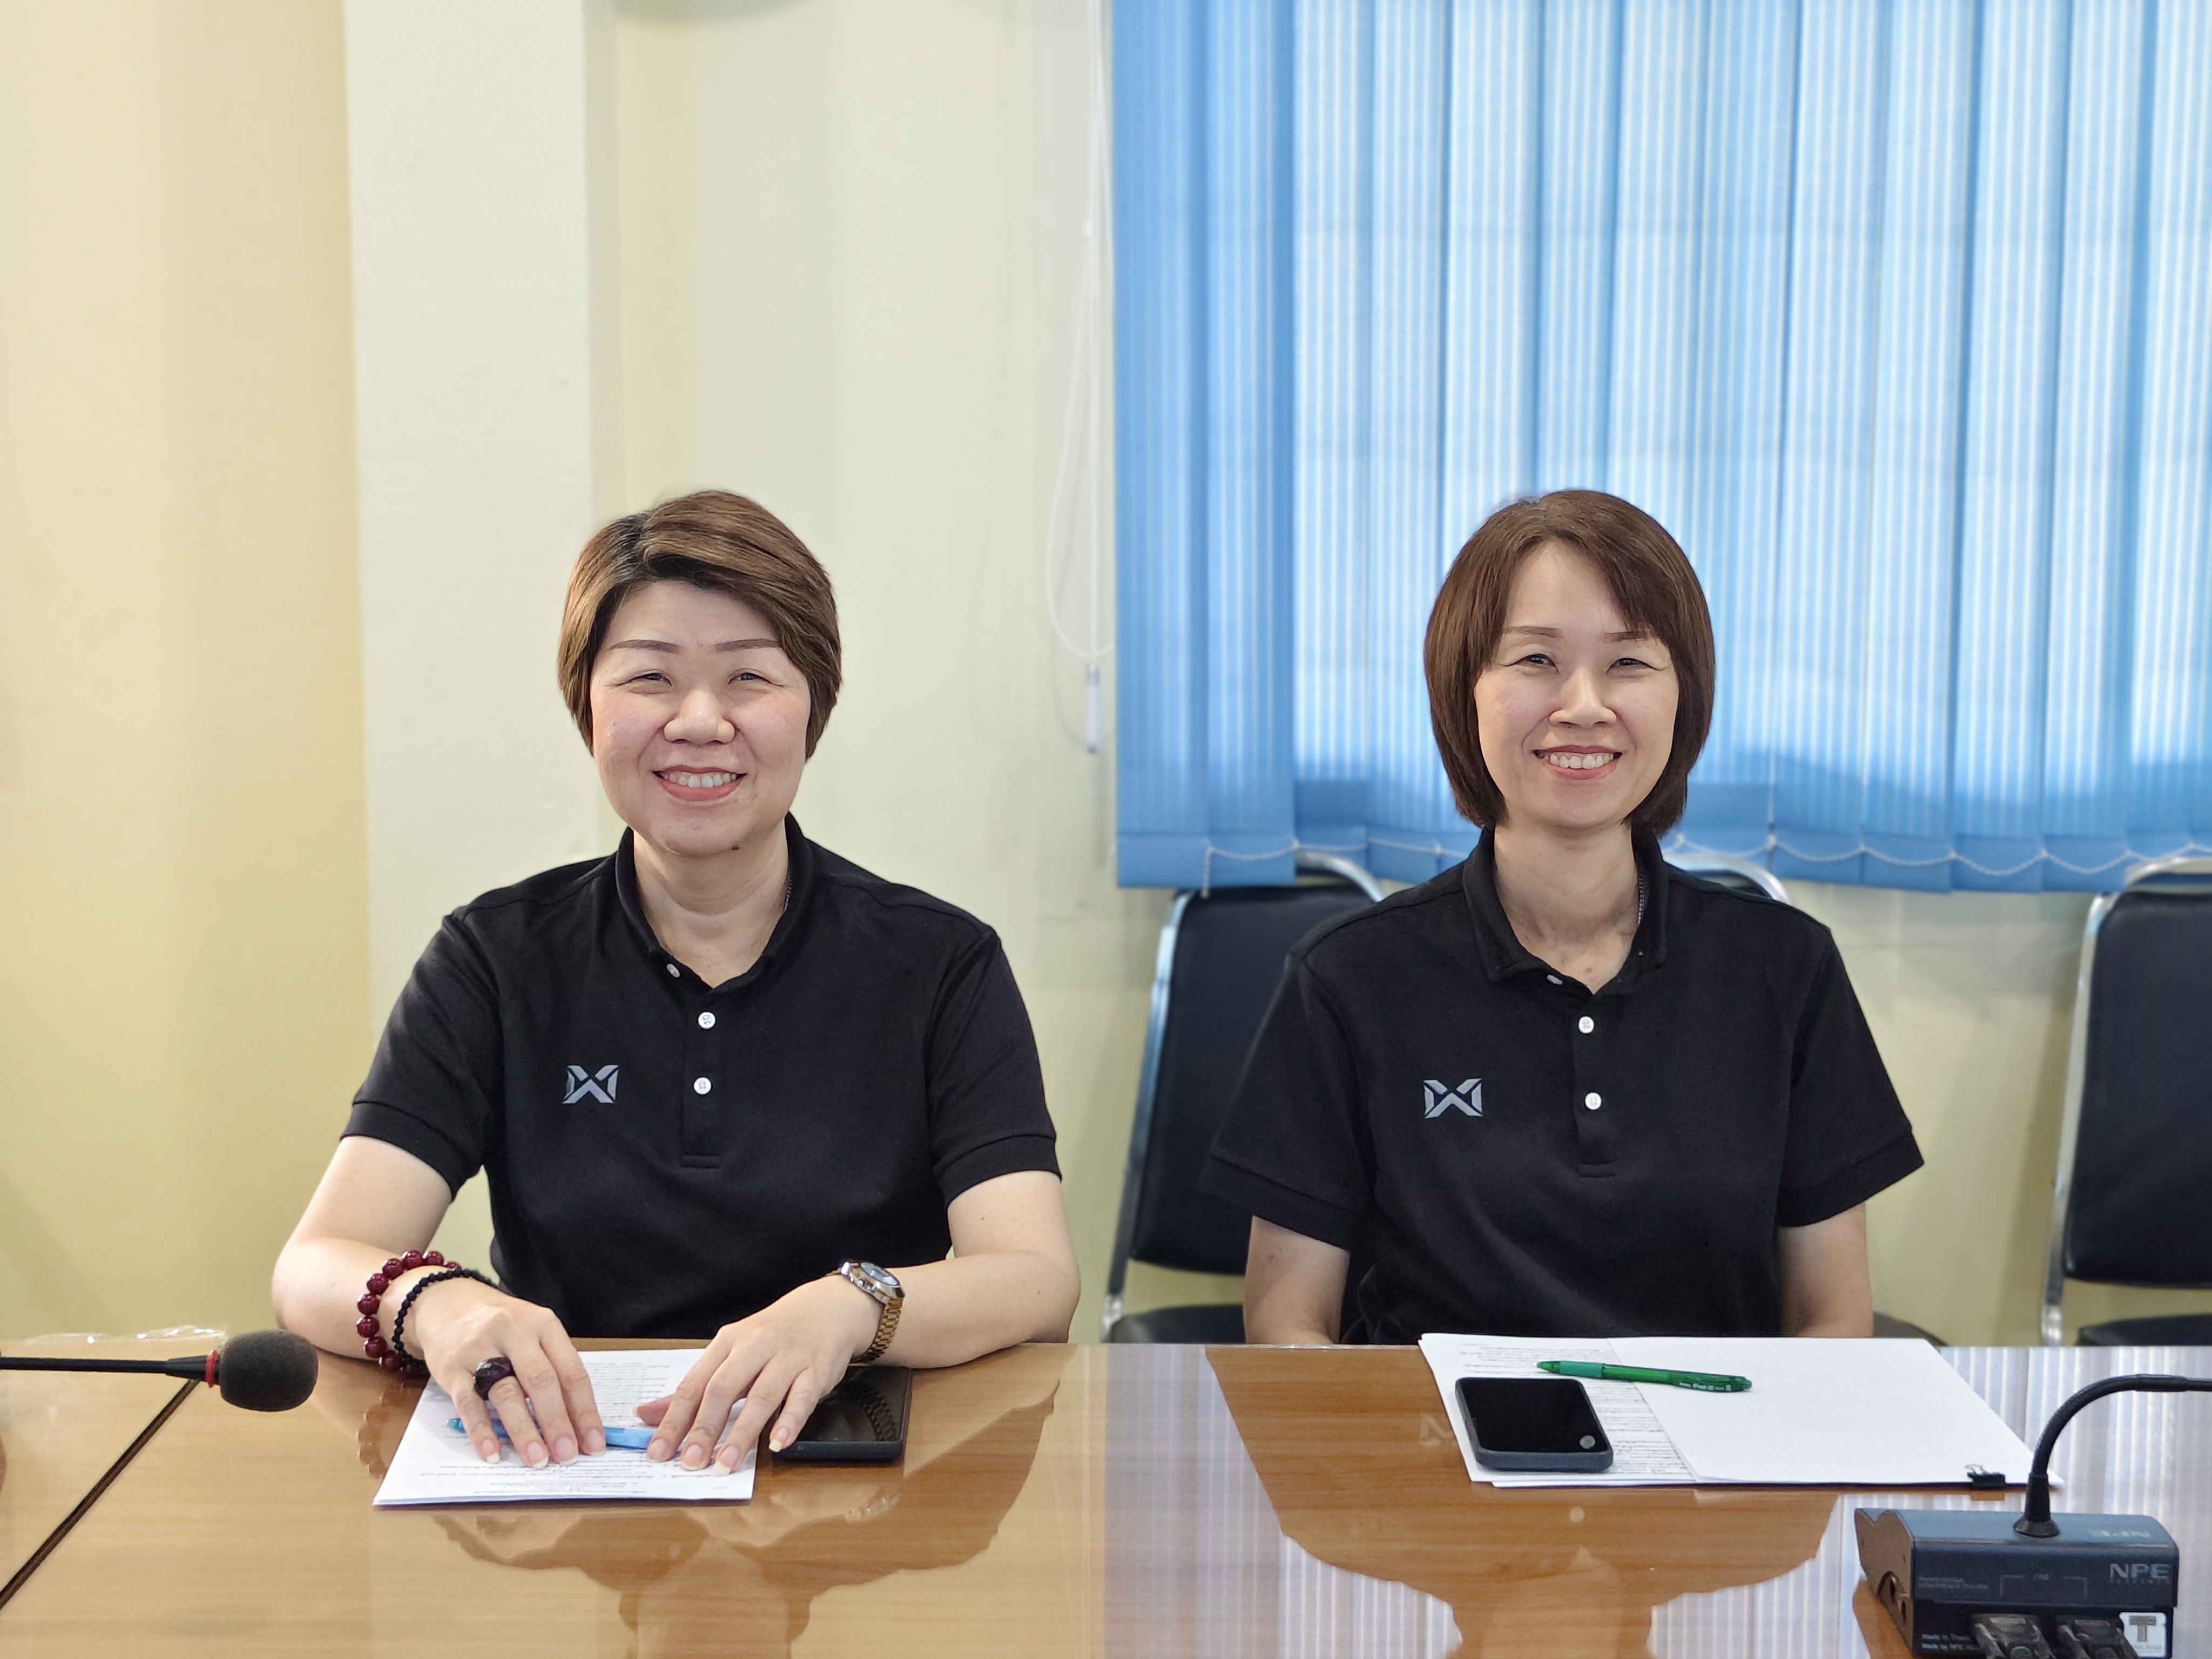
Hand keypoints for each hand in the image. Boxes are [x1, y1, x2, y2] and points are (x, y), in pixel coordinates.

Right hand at [404, 1275, 605, 1465]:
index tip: (593, 1443)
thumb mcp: (533, 1334)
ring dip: (524, 1430)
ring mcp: (480, 1349)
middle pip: (541, 1381)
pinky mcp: (452, 1368)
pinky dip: (481, 1430)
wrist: (447, 1303)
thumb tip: (575, 1423)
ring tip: (537, 1459)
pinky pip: (468, 1403)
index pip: (571, 1371)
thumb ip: (553, 1370)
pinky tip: (493, 1452)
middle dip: (557, 1421)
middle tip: (567, 1455)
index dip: (584, 1410)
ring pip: (506, 1393)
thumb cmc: (501, 1326)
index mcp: (543, 1325)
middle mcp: (515, 1333)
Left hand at [635, 1275, 879, 1470]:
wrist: (827, 1308)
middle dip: (704, 1428)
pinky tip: (778, 1443)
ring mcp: (787, 1358)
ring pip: (761, 1395)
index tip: (658, 1451)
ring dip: (742, 1432)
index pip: (694, 1384)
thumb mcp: (731, 1353)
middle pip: (723, 1388)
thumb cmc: (773, 1335)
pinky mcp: (816, 1369)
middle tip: (690, 1462)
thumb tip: (647, 1415)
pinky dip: (789, 1420)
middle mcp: (755, 1347)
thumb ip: (694, 1387)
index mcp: (727, 1343)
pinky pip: (803, 1397)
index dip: (674, 1419)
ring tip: (726, 1462)